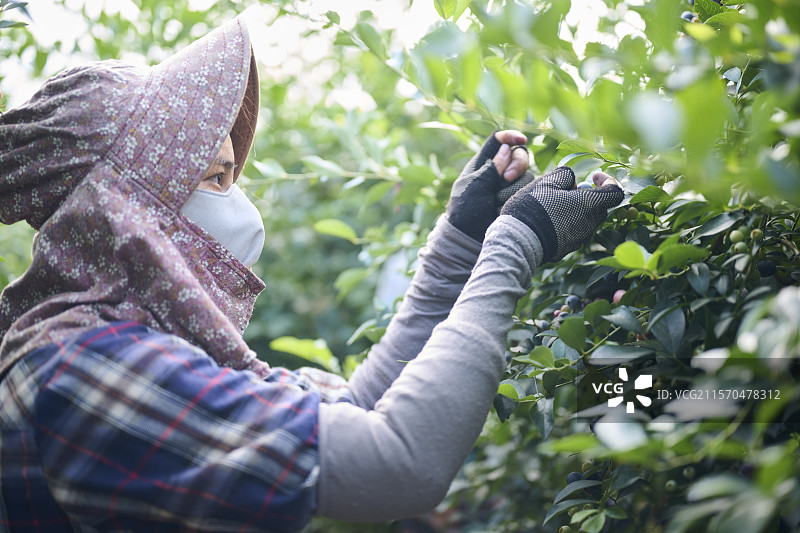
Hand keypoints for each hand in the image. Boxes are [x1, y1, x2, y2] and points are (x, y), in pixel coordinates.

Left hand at [446, 130, 529, 241]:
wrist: (471, 240)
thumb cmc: (466, 213)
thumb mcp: (474, 187)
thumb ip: (491, 168)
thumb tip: (507, 148)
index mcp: (482, 164)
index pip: (497, 141)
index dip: (510, 137)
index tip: (521, 140)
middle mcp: (499, 173)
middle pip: (518, 156)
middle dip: (517, 164)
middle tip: (507, 178)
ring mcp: (510, 188)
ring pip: (527, 175)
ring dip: (516, 187)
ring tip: (500, 202)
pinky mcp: (520, 200)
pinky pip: (531, 191)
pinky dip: (523, 197)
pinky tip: (512, 206)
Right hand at [500, 167, 623, 261]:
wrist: (519, 239)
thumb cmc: (534, 207)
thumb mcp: (547, 182)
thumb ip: (564, 175)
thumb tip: (572, 179)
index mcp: (589, 204)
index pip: (615, 192)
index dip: (608, 181)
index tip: (594, 177)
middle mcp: (589, 223)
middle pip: (600, 208)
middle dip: (590, 197)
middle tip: (569, 191)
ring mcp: (579, 239)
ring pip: (587, 221)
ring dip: (578, 212)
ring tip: (555, 207)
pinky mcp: (567, 249)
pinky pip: (574, 234)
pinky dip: (567, 225)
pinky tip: (549, 222)